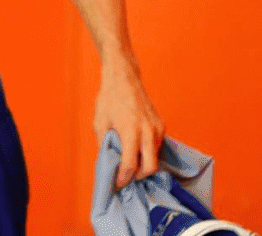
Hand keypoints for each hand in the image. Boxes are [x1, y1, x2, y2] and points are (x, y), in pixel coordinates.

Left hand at [94, 59, 164, 189]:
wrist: (123, 77)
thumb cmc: (109, 98)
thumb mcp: (100, 122)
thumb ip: (105, 144)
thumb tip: (109, 163)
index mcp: (130, 131)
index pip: (130, 165)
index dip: (123, 178)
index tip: (118, 184)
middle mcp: (147, 131)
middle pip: (150, 167)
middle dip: (138, 176)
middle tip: (126, 177)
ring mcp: (157, 128)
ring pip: (155, 157)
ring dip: (143, 163)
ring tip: (130, 162)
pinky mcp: (161, 125)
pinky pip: (157, 146)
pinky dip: (148, 151)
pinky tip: (137, 148)